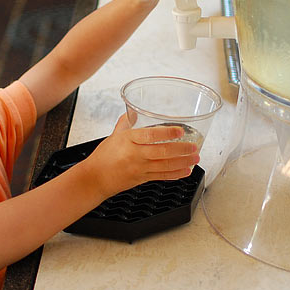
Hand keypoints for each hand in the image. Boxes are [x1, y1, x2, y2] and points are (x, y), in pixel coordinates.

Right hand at [81, 114, 199, 199]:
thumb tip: (134, 111)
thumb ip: (126, 123)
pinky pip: (162, 176)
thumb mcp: (114, 136)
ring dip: (183, 162)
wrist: (95, 178)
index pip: (150, 135)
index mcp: (128, 140)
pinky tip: (186, 171)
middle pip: (162, 151)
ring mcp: (139, 168)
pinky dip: (176, 174)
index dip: (167, 132)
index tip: (180, 130)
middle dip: (181, 150)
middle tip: (194, 146)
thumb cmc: (103, 157)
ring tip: (195, 158)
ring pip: (165, 165)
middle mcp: (135, 154)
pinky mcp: (142, 178)